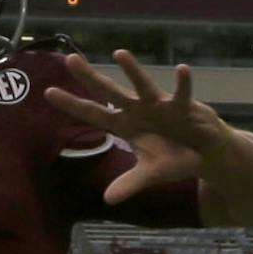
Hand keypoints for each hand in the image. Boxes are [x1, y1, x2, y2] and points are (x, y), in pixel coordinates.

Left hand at [46, 49, 233, 205]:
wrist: (204, 153)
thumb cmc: (174, 157)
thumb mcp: (150, 173)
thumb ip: (129, 183)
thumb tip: (108, 199)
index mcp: (126, 125)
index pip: (94, 115)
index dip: (72, 105)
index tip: (48, 93)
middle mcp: (138, 110)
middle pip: (110, 92)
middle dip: (90, 78)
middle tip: (70, 60)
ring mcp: (160, 105)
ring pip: (143, 85)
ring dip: (132, 70)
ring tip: (119, 54)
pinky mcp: (184, 106)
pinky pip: (182, 94)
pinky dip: (183, 83)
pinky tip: (183, 70)